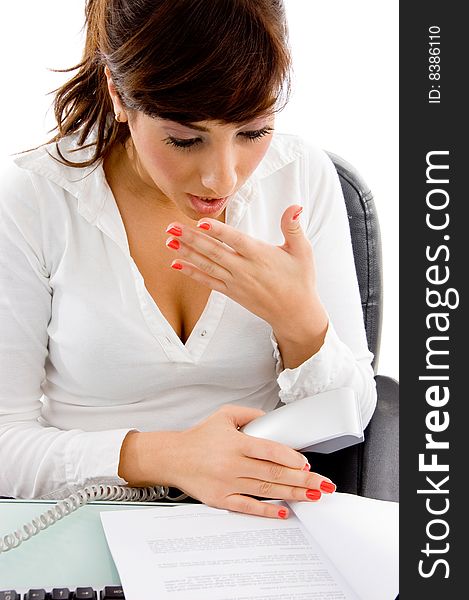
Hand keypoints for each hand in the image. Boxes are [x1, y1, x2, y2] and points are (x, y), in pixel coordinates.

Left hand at [165, 205, 326, 336]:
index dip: (217, 231)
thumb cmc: (300, 280)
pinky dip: (192, 273)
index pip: (235, 240)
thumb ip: (294, 227)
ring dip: (186, 253)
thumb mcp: (302, 251)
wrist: (295, 313)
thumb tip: (295, 206)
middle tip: (171, 227)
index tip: (200, 222)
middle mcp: (244, 269)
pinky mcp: (231, 292)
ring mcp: (235, 282)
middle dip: (190, 238)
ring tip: (169, 241)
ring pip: (207, 265)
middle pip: (213, 251)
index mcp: (260, 256)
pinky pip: (208, 281)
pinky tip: (177, 264)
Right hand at [166, 404, 335, 518]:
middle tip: (323, 483)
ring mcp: (227, 484)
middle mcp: (232, 464)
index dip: (291, 458)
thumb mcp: (224, 415)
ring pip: (266, 490)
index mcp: (235, 443)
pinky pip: (248, 507)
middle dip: (302, 479)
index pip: (269, 451)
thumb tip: (273, 420)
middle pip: (273, 473)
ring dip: (292, 493)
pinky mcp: (221, 499)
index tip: (307, 463)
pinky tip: (284, 511)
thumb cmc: (199, 437)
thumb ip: (250, 415)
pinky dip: (267, 511)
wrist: (173, 457)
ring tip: (313, 495)